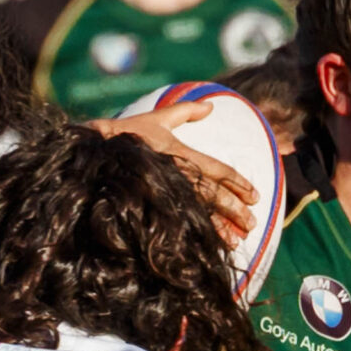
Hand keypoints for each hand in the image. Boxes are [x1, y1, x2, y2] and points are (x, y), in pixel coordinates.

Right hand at [98, 97, 256, 243]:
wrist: (94, 150)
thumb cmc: (127, 133)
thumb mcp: (159, 118)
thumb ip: (186, 111)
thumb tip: (211, 106)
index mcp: (182, 153)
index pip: (218, 170)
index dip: (239, 183)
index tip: (256, 195)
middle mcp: (177, 173)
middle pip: (214, 194)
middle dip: (235, 210)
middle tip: (253, 222)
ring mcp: (164, 190)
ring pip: (199, 211)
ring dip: (220, 227)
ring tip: (237, 239)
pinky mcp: (152, 203)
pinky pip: (178, 221)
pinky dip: (196, 233)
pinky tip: (209, 244)